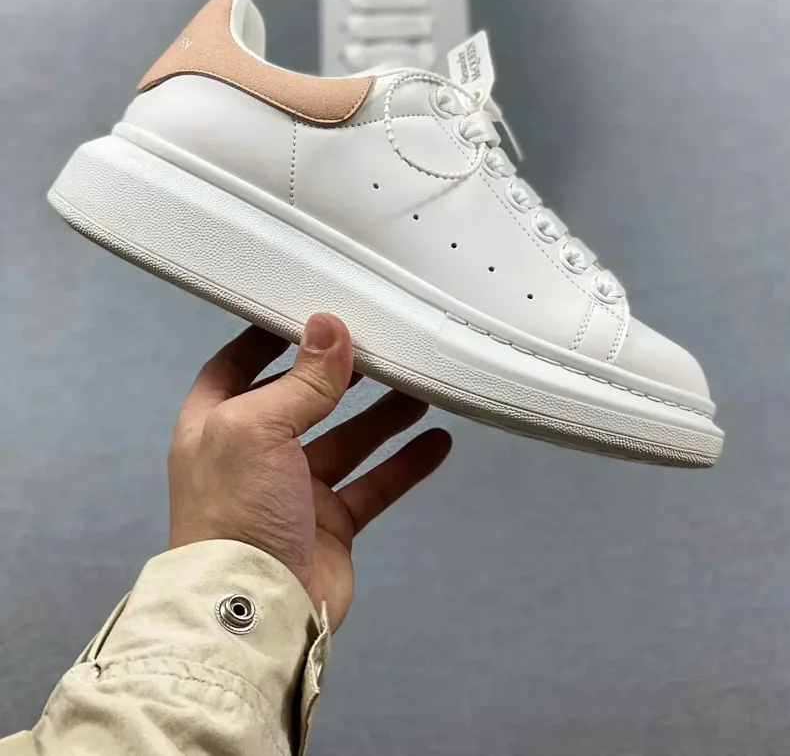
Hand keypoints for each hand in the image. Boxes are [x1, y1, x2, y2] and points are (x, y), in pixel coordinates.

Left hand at [168, 313, 451, 630]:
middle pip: (303, 398)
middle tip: (380, 344)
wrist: (254, 614)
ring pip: (347, 438)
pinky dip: (405, 463)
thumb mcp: (258, 428)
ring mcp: (293, 490)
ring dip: (382, 413)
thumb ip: (301, 380)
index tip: (311, 312)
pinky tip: (436, 441)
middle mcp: (252, 454)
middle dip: (340, 373)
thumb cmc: (234, 517)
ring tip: (420, 384)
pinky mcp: (330, 524)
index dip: (271, 337)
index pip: (239, 364)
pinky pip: (374, 484)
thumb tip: (329, 328)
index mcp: (217, 425)